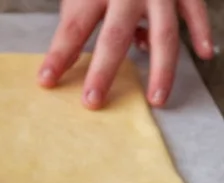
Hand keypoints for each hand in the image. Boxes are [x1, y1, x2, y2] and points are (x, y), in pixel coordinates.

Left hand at [38, 0, 214, 108]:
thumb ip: (73, 27)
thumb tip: (60, 67)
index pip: (73, 28)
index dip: (59, 55)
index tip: (46, 81)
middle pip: (115, 35)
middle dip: (103, 71)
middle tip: (92, 102)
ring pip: (163, 33)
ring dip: (162, 68)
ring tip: (156, 99)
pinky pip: (195, 12)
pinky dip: (201, 32)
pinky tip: (204, 54)